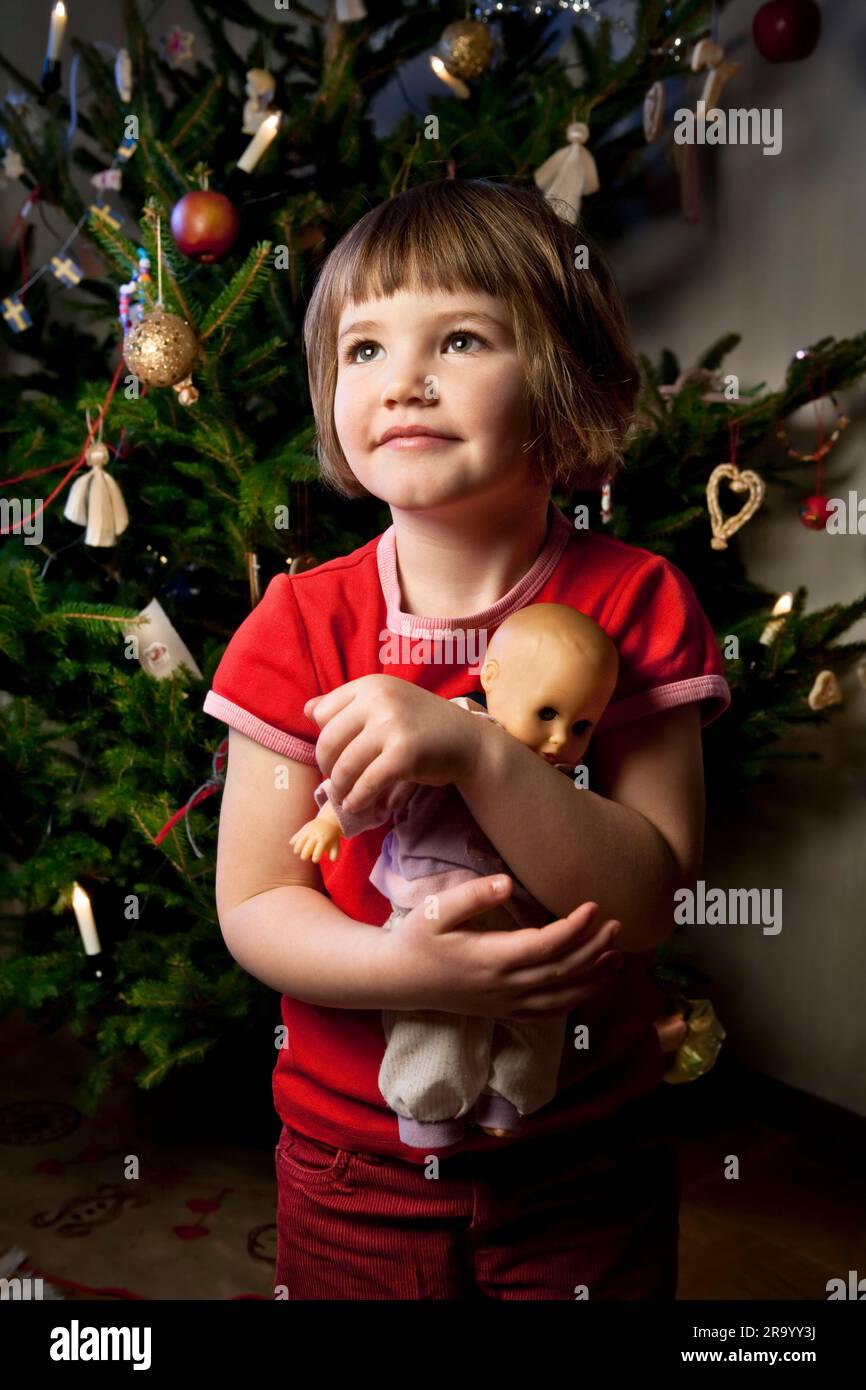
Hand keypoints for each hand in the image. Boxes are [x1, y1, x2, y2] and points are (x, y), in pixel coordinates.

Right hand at [289, 817, 340, 863]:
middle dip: (304, 853)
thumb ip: (335, 854)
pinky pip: (297, 835)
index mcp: (323, 840)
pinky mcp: (304, 829)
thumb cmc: (332, 837)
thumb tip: (332, 861)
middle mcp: (315, 835)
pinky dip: (294, 839)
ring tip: (296, 852)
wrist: (328, 821)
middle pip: (307, 846)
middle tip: (303, 858)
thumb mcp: (335, 845)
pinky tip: (292, 844)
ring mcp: (309, 831)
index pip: (318, 850)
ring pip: (301, 840)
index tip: (314, 860)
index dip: (316, 856)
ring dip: (297, 847)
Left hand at [303, 675, 481, 813]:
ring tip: (345, 798)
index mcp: (371, 684)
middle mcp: (379, 699)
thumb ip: (348, 706)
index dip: (325, 738)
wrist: (468, 741)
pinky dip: (358, 799)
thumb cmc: (423, 724)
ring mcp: (392, 725)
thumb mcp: (386, 704)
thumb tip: (307, 710)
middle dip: (328, 766)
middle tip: (337, 780)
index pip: (323, 713)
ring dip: (340, 788)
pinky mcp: (404, 754)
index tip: (336, 754)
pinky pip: (367, 782)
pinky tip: (358, 805)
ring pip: (345, 765)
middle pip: (328, 741)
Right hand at [379, 874, 623, 1019]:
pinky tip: (590, 985)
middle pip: (562, 971)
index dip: (575, 928)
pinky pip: (548, 1014)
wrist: (399, 979)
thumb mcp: (435, 910)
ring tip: (617, 955)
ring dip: (593, 978)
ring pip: (562, 998)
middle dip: (594, 948)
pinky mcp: (504, 1012)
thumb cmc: (417, 939)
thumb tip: (507, 882)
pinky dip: (575, 1001)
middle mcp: (504, 986)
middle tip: (617, 924)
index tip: (595, 905)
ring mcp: (505, 1004)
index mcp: (490, 959)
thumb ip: (472, 895)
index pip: (546, 946)